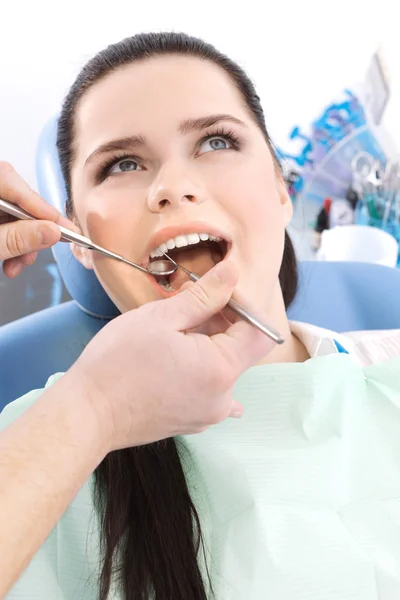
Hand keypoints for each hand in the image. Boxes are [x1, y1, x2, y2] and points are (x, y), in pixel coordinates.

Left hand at [0, 162, 77, 277]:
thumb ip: (17, 238)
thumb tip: (52, 232)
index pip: (11, 181)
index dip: (40, 207)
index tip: (63, 228)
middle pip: (15, 199)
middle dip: (29, 229)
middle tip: (42, 248)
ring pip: (10, 214)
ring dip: (20, 242)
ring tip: (16, 265)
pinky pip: (2, 223)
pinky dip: (9, 243)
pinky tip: (9, 261)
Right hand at [70, 260, 275, 451]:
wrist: (87, 414)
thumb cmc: (117, 363)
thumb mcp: (161, 318)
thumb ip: (204, 295)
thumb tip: (232, 272)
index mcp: (221, 369)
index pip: (259, 331)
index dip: (243, 305)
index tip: (216, 292)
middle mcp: (223, 397)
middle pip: (241, 348)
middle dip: (221, 321)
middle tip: (186, 304)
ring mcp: (209, 413)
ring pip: (223, 366)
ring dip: (207, 342)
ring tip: (173, 331)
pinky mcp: (193, 421)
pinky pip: (210, 388)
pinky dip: (200, 367)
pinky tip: (178, 360)